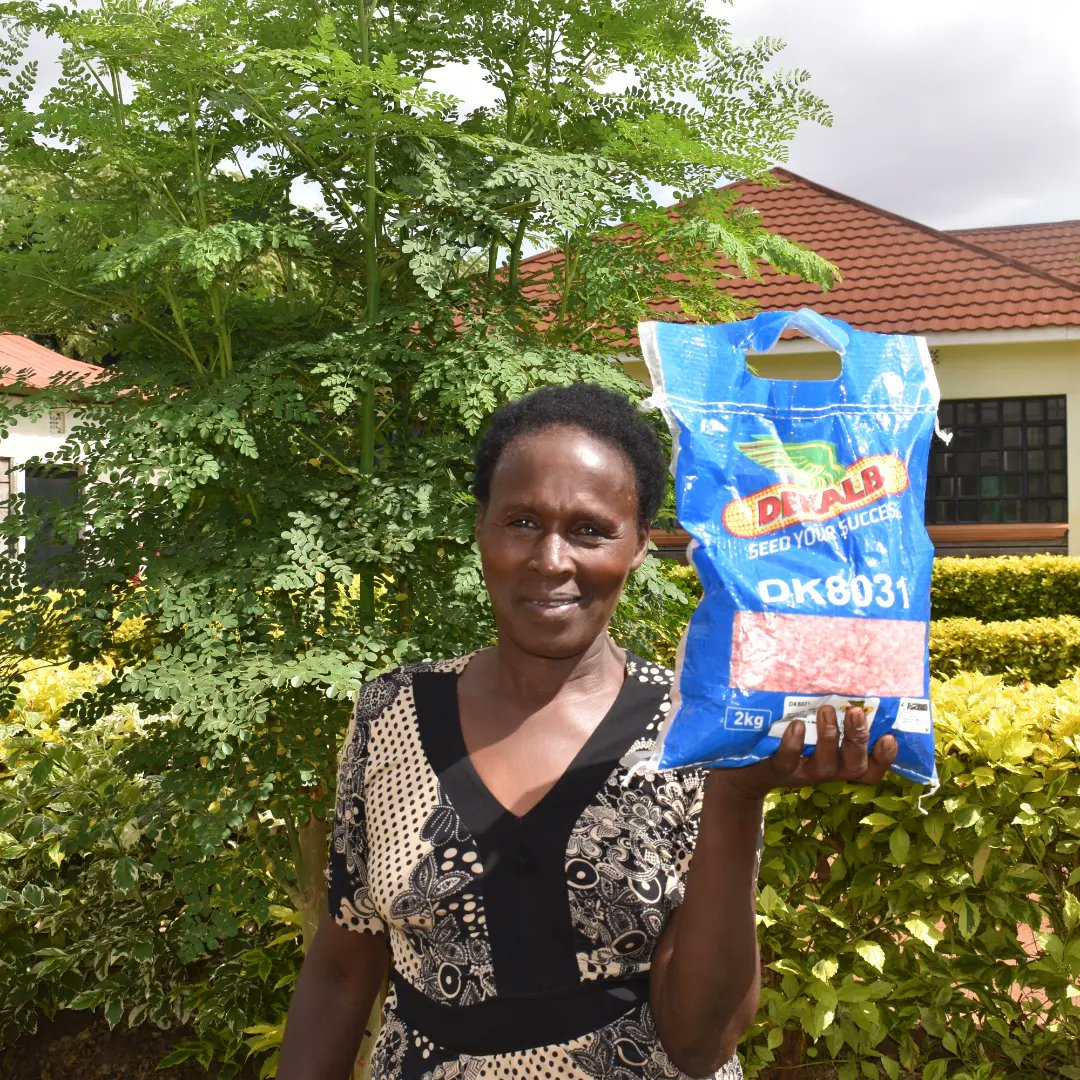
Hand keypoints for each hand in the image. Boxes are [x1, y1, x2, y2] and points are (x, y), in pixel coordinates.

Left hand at [709, 706, 897, 803]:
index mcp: (842, 761)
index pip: (872, 769)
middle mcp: (829, 770)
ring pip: (826, 764)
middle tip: (855, 711)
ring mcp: (804, 772)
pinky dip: (794, 744)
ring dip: (829, 736)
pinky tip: (796, 726)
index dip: (885, 758)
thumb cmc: (789, 739)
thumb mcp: (813, 729)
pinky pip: (789, 760)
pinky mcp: (779, 770)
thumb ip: (832, 711)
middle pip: (855, 764)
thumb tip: (848, 674)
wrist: (746, 766)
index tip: (890, 736)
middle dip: (858, 737)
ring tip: (825, 709)